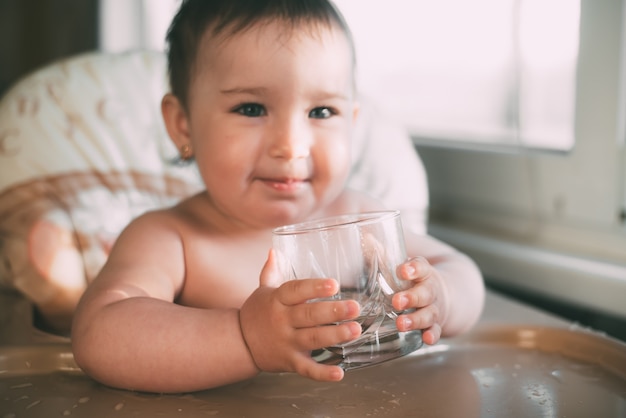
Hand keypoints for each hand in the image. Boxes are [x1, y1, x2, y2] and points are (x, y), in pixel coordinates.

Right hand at [239, 250, 361, 380]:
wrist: (239, 343)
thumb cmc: (258, 312)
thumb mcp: (263, 289)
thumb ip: (271, 271)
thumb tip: (274, 250)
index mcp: (277, 300)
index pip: (296, 291)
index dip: (314, 287)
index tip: (334, 284)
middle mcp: (282, 321)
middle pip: (309, 315)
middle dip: (333, 311)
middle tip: (355, 307)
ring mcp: (286, 342)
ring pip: (313, 339)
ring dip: (335, 336)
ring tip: (355, 330)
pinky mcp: (290, 362)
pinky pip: (307, 369)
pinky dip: (322, 373)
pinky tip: (340, 373)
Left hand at [392, 256, 449, 344]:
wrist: (447, 296)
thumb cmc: (416, 280)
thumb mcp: (405, 267)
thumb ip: (386, 255)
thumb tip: (365, 236)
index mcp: (423, 273)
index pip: (421, 267)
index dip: (413, 268)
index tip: (402, 270)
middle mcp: (431, 291)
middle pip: (425, 293)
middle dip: (411, 297)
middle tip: (396, 301)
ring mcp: (435, 309)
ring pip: (429, 314)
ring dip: (416, 319)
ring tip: (401, 323)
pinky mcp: (436, 325)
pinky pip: (436, 331)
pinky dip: (432, 336)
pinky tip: (426, 340)